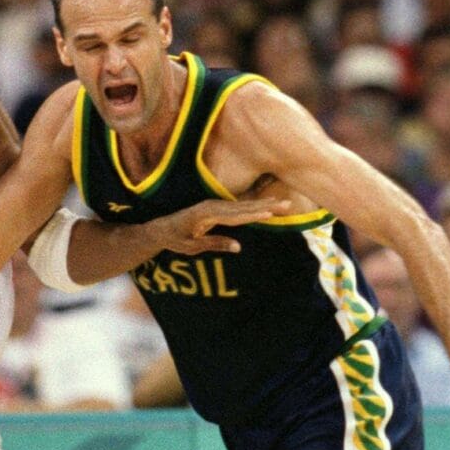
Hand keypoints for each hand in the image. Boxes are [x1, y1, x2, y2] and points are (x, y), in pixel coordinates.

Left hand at [146, 198, 290, 254]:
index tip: (272, 213)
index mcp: (207, 214)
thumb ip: (215, 244)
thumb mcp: (193, 246)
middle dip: (267, 205)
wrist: (162, 228)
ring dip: (263, 203)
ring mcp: (215, 205)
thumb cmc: (176, 239)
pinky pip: (238, 207)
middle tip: (288, 204)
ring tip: (282, 203)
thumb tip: (238, 246)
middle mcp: (213, 206)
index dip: (255, 215)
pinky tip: (265, 206)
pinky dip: (253, 206)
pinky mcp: (216, 208)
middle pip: (244, 206)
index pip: (236, 216)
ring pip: (243, 205)